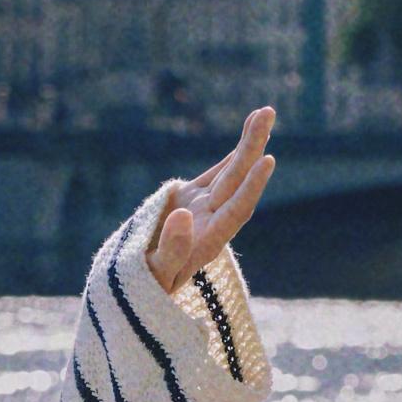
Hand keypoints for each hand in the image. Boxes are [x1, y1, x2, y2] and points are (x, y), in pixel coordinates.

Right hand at [147, 109, 276, 295]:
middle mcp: (212, 221)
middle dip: (253, 147)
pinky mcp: (190, 201)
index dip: (251, 186)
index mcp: (208, 241)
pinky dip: (231, 156)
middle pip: (238, 181)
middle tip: (267, 113)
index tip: (267, 160)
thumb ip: (171, 249)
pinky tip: (249, 134)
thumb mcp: (153, 275)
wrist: (134, 289)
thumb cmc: (143, 289)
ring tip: (264, 113)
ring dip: (248, 144)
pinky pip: (217, 175)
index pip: (236, 210)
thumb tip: (184, 214)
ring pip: (230, 173)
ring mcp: (203, 209)